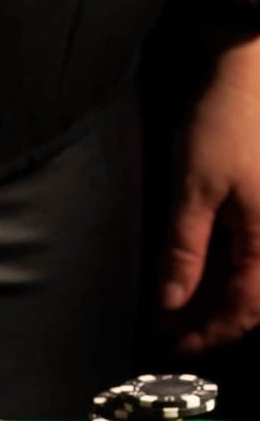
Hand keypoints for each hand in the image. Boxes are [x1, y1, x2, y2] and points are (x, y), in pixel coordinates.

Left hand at [159, 34, 259, 353]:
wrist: (244, 70)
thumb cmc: (223, 126)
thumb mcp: (194, 193)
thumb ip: (185, 252)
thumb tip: (172, 304)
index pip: (244, 310)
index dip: (210, 335)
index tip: (177, 349)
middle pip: (248, 301)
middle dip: (209, 322)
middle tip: (169, 333)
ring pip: (247, 280)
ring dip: (211, 299)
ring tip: (173, 309)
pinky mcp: (257, 210)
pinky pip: (244, 256)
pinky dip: (217, 272)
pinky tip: (191, 276)